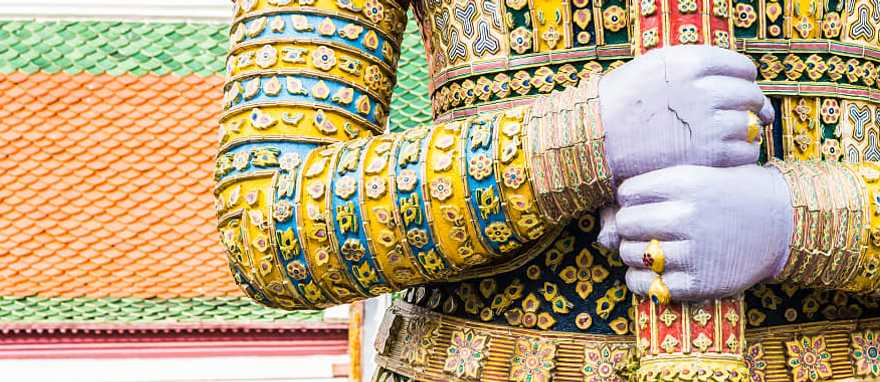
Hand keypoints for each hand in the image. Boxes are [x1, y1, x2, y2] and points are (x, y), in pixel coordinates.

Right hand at [599, 45, 773, 180]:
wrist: (595, 139)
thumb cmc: (623, 103)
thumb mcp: (654, 67)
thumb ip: (695, 67)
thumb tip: (738, 80)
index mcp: (691, 63)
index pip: (741, 68)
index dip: (744, 81)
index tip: (738, 91)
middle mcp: (703, 90)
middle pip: (750, 96)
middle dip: (751, 106)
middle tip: (743, 116)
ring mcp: (709, 124)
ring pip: (752, 125)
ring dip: (748, 131)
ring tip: (732, 138)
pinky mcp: (710, 156)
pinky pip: (745, 153)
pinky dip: (742, 154)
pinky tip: (725, 155)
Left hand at [606, 165, 792, 300]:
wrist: (783, 222)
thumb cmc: (729, 194)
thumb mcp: (696, 176)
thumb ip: (652, 189)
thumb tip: (603, 217)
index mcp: (686, 182)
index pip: (627, 192)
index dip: (629, 199)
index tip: (642, 203)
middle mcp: (688, 216)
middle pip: (624, 223)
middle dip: (627, 226)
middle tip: (643, 229)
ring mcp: (694, 251)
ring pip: (630, 254)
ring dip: (633, 253)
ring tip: (651, 248)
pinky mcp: (699, 283)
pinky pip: (645, 285)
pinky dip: (641, 281)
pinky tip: (653, 272)